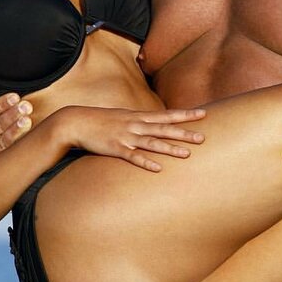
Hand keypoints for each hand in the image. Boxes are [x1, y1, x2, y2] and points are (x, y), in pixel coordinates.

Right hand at [62, 106, 205, 171]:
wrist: (77, 121)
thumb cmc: (102, 120)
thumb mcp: (124, 116)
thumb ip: (140, 121)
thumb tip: (155, 125)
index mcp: (139, 116)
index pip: (167, 115)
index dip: (186, 114)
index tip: (204, 113)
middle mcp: (136, 125)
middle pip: (164, 129)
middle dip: (184, 133)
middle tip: (203, 137)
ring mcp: (126, 136)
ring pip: (152, 143)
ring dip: (170, 148)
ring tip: (187, 154)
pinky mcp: (115, 148)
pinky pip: (133, 157)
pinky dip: (145, 162)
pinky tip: (157, 168)